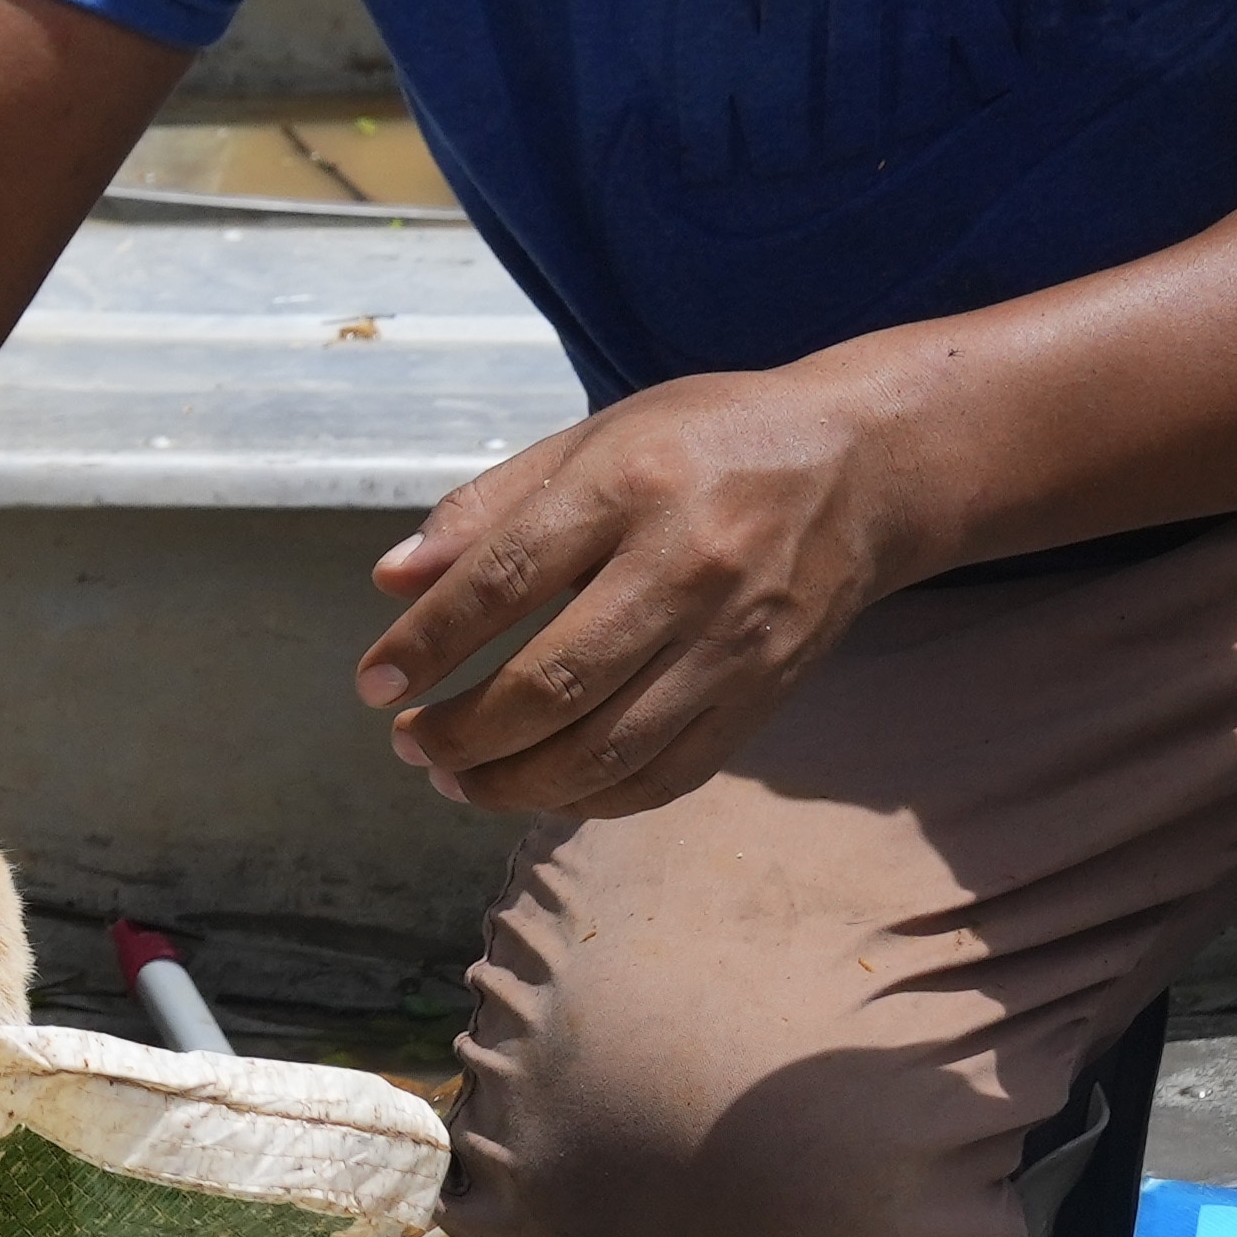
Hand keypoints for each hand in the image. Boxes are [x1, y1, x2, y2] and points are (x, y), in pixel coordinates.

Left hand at [356, 363, 936, 823]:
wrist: (862, 469)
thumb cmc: (706, 441)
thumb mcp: (595, 437)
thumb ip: (489, 509)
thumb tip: (392, 582)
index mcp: (629, 484)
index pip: (505, 579)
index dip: (428, 643)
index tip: (374, 683)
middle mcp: (684, 566)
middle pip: (552, 681)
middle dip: (461, 731)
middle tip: (408, 742)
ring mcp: (732, 640)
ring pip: (606, 748)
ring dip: (514, 783)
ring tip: (456, 779)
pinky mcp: (765, 694)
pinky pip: (666, 774)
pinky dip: (593, 799)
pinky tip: (542, 790)